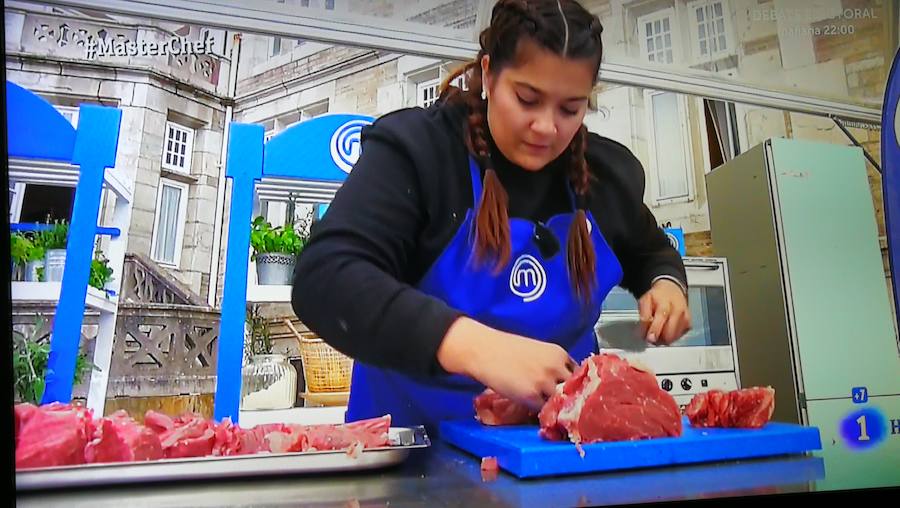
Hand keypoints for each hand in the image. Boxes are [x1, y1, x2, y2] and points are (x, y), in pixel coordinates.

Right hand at [437, 317, 576, 410]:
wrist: (483, 350)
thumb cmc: (506, 349)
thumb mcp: (537, 351)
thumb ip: (552, 364)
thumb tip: (561, 383)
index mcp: (559, 354)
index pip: (579, 374)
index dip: (575, 385)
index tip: (571, 393)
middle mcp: (556, 367)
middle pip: (575, 390)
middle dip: (571, 399)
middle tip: (565, 407)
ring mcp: (544, 382)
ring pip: (561, 402)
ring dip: (558, 408)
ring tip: (552, 412)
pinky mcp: (531, 396)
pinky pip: (544, 411)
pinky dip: (543, 414)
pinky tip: (539, 413)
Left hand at [638, 279, 690, 344]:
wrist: (671, 290)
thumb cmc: (657, 297)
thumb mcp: (645, 300)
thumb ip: (644, 315)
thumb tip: (643, 331)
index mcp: (666, 303)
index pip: (662, 317)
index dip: (655, 330)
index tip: (649, 338)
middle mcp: (678, 311)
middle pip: (670, 332)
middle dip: (658, 339)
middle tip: (650, 338)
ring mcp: (685, 318)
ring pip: (673, 337)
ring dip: (663, 339)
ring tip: (657, 331)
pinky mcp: (689, 325)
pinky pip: (678, 337)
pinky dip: (670, 337)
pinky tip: (666, 329)